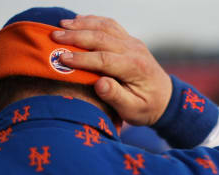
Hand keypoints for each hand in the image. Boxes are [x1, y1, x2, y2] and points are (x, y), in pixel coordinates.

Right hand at [52, 15, 171, 125]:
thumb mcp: (133, 109)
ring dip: (82, 24)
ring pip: (105, 27)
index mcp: (134, 67)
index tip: (61, 58)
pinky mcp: (129, 40)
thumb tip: (99, 84)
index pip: (104, 59)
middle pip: (101, 38)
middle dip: (76, 36)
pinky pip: (110, 25)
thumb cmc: (146, 107)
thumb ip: (116, 97)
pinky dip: (93, 20)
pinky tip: (78, 21)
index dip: (81, 58)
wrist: (165, 98)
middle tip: (53, 36)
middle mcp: (134, 50)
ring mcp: (132, 43)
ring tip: (61, 25)